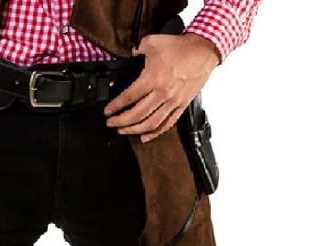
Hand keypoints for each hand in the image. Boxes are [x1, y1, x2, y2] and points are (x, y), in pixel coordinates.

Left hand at [104, 33, 219, 141]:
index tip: (107, 111)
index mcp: (152, 78)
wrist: (203, 51)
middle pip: (137, 114)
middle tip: (111, 123)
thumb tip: (130, 55)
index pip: (129, 97)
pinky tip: (145, 136)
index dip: (116, 106)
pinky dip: (155, 133)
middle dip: (121, 121)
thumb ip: (137, 50)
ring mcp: (173, 101)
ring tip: (124, 131)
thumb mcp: (153, 42)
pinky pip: (167, 124)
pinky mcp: (181, 105)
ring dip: (134, 130)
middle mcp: (162, 93)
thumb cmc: (180, 47)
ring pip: (151, 123)